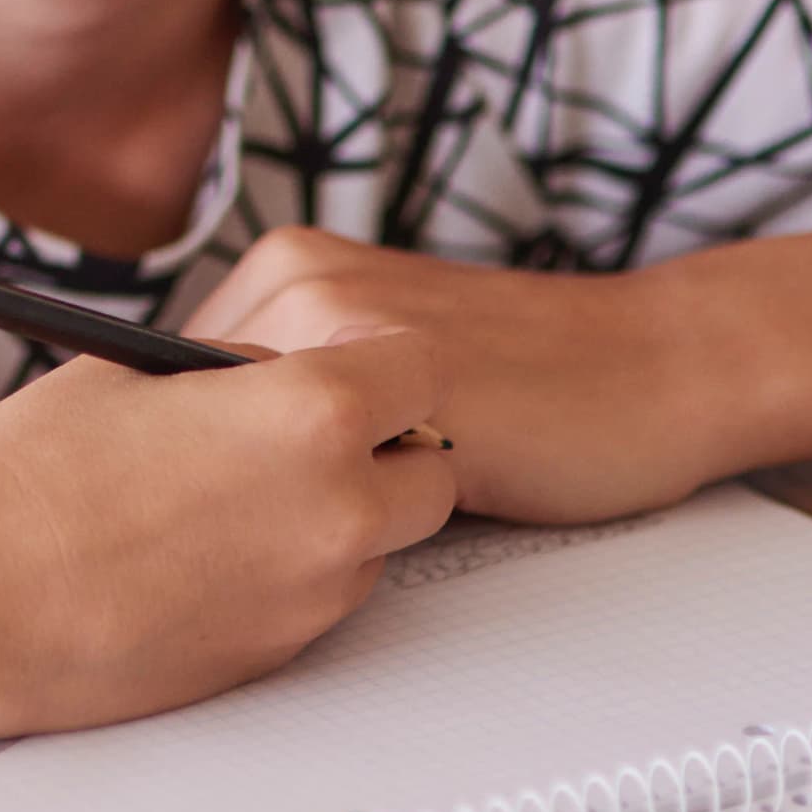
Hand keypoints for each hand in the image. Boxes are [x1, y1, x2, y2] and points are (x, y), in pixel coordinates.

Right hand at [0, 329, 458, 743]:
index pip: (422, 372)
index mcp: (310, 411)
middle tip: (306, 436)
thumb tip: (285, 371)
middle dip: (386, 448)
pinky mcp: (283, 653)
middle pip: (432, 470)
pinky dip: (294, 571)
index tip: (346, 366)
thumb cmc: (33, 473)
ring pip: (382, 541)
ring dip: (342, 514)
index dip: (381, 364)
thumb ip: (242, 366)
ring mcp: (317, 591)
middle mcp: (339, 506)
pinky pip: (325, 597)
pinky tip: (207, 553)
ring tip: (234, 497)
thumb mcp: (143, 367)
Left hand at [181, 228, 728, 525]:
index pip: (161, 375)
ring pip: (246, 461)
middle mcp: (306, 285)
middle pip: (184, 416)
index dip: (162, 452)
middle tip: (211, 541)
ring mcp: (357, 341)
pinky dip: (320, 532)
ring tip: (285, 541)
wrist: (654, 365)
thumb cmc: (519, 378)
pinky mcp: (418, 408)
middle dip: (191, 485)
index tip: (158, 504)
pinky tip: (347, 547)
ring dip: (253, 513)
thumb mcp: (371, 351)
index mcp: (287, 265)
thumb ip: (279, 384)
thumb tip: (171, 455)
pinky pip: (329, 494)